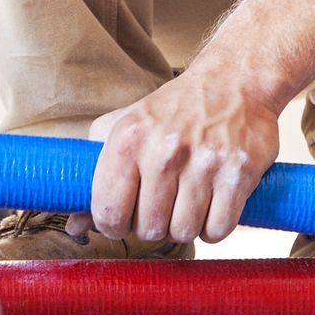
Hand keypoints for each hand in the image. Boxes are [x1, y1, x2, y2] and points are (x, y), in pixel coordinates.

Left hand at [77, 67, 280, 244]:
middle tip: (164, 206)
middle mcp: (164, 150)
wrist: (235, 82)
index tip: (124, 219)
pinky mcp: (239, 174)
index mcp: (128, 138)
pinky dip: (215, 228)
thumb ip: (96, 175)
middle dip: (154, 226)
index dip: (113, 225)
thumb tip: (75, 227)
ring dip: (186, 227)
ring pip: (184, 233)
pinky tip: (213, 206)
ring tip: (189, 203)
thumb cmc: (174, 110)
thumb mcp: (125, 128)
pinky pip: (218, 229)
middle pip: (149, 228)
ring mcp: (204, 163)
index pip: (108, 211)